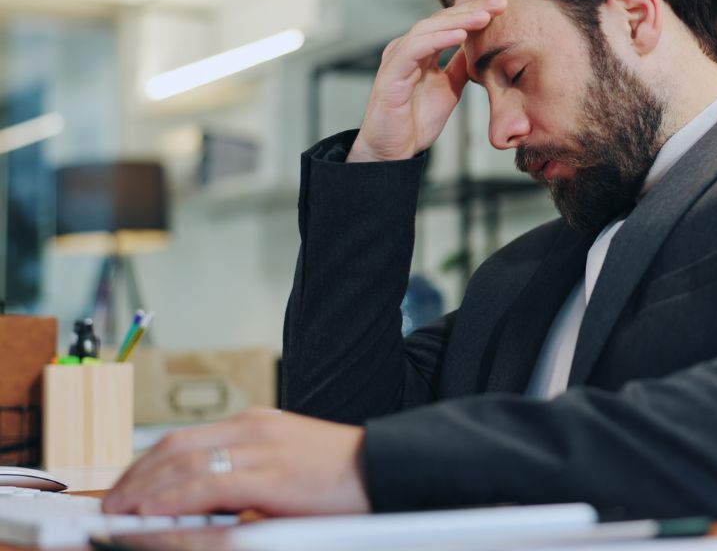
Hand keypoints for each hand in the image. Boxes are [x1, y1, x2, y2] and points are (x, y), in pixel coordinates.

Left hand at [102, 409, 368, 516]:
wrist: (386, 469)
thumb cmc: (343, 475)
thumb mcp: (289, 466)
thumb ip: (250, 475)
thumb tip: (209, 499)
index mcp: (258, 425)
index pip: (186, 438)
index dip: (148, 464)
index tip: (126, 488)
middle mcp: (254, 429)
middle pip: (175, 446)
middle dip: (135, 477)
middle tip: (110, 505)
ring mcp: (262, 449)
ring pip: (184, 463)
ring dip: (143, 490)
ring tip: (118, 513)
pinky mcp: (272, 475)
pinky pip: (208, 484)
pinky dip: (172, 498)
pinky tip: (151, 512)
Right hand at [348, 0, 505, 161]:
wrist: (394, 152)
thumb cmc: (416, 122)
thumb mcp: (449, 89)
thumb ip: (460, 66)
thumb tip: (478, 47)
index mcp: (420, 50)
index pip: (449, 22)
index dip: (475, 12)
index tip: (502, 6)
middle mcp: (407, 49)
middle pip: (440, 18)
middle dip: (471, 9)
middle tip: (499, 2)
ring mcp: (397, 59)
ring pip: (427, 28)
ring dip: (458, 21)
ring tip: (484, 17)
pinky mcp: (390, 74)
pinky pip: (414, 49)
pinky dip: (438, 40)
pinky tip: (459, 36)